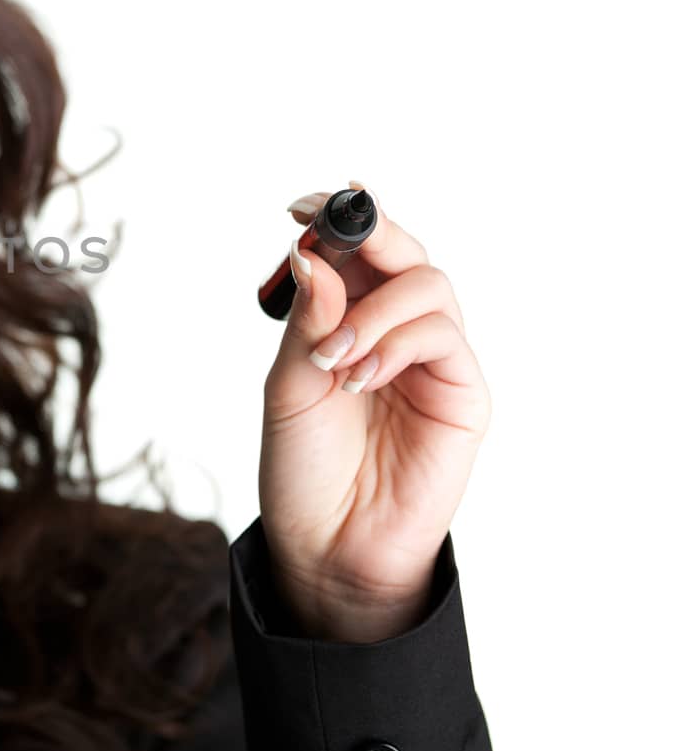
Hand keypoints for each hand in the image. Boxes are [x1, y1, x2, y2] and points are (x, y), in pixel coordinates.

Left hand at [260, 181, 492, 642]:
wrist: (327, 544)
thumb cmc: (303, 467)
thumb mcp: (288, 386)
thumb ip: (305, 321)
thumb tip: (310, 253)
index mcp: (350, 320)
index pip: (358, 252)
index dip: (339, 220)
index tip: (302, 205)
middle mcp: (396, 331)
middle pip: (404, 253)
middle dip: (368, 233)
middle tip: (325, 231)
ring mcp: (433, 361)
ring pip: (429, 285)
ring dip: (374, 307)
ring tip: (333, 355)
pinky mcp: (463, 394)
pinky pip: (444, 338)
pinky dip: (396, 343)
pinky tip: (358, 375)